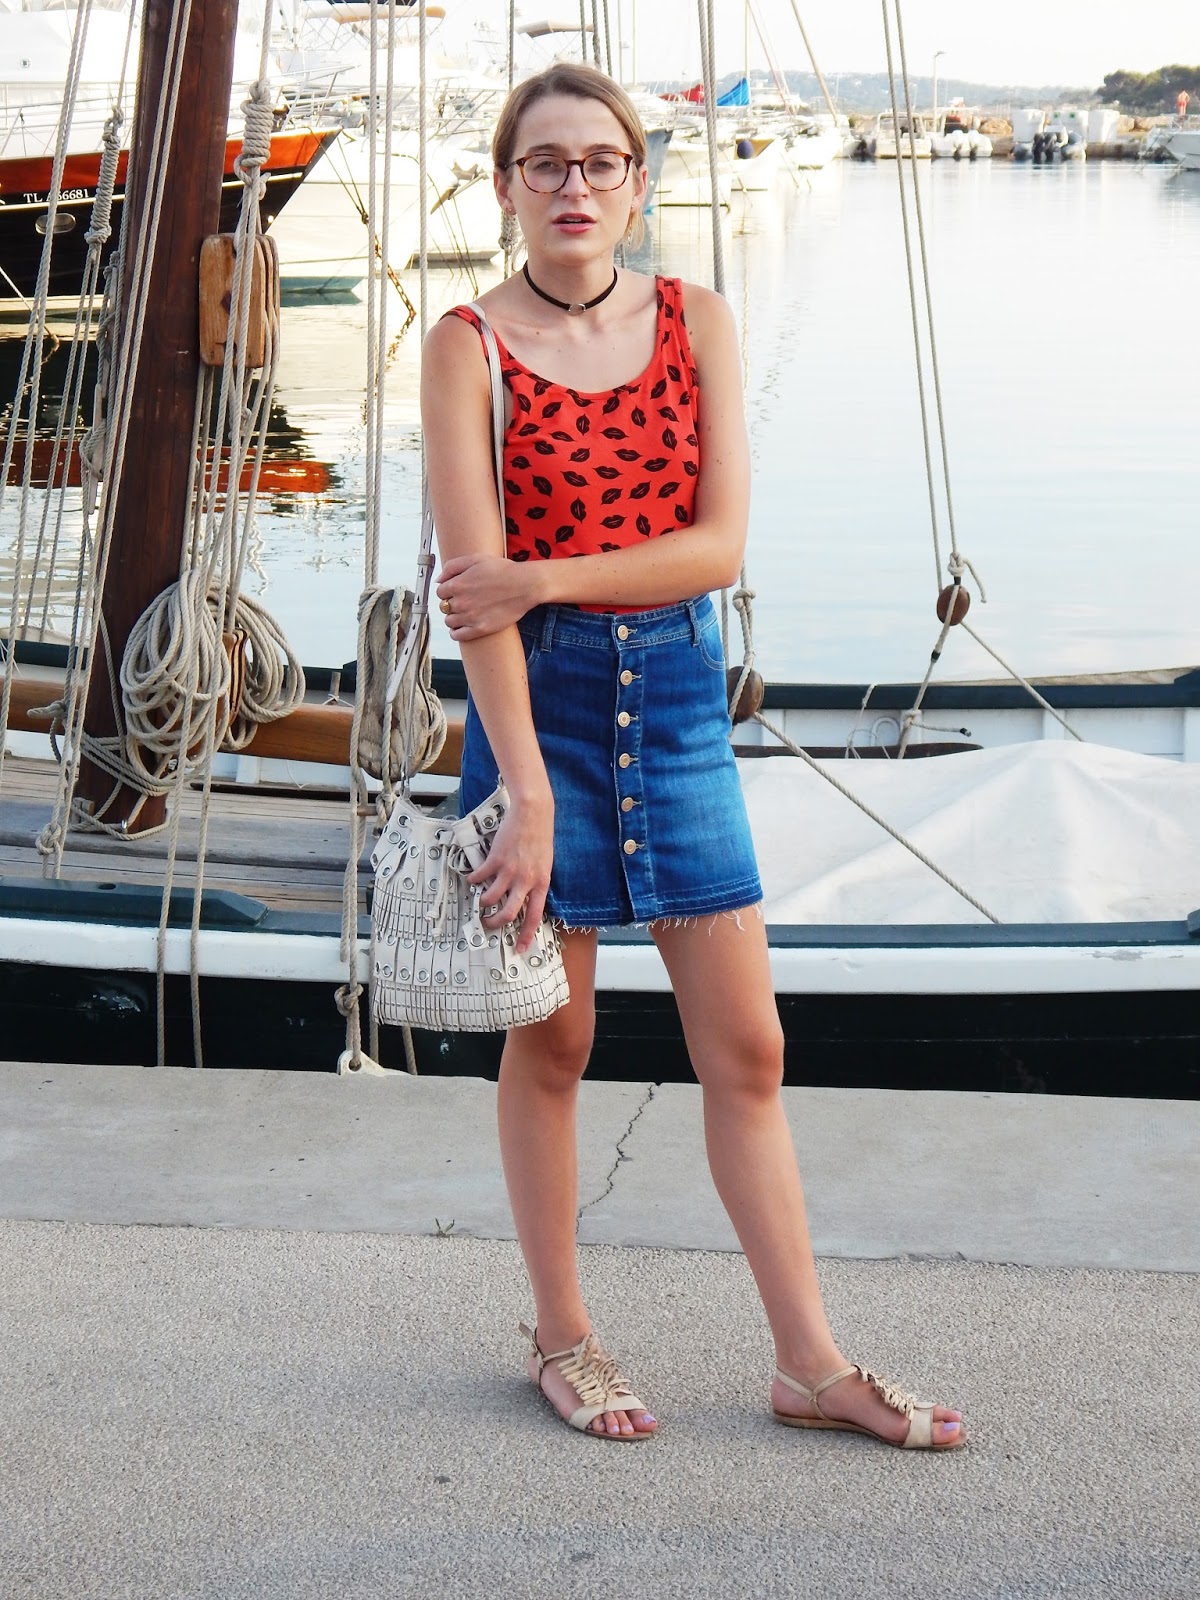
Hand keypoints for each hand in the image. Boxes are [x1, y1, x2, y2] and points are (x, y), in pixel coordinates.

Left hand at [436, 554, 542, 640]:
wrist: (525, 585)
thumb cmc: (503, 570)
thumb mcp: (476, 559)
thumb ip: (452, 566)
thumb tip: (438, 580)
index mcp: (457, 584)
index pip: (440, 592)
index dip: (448, 591)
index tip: (457, 591)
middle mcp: (461, 602)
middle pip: (444, 607)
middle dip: (451, 603)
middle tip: (464, 601)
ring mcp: (470, 617)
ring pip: (449, 622)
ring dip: (454, 618)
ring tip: (464, 614)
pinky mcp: (480, 629)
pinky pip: (458, 636)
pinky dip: (456, 633)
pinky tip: (462, 627)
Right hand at [466, 793, 552, 953]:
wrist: (533, 813)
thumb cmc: (540, 837)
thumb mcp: (544, 863)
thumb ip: (535, 880)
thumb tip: (524, 896)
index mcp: (541, 883)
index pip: (534, 916)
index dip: (527, 935)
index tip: (521, 948)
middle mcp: (525, 880)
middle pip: (508, 913)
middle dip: (495, 923)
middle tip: (488, 924)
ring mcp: (510, 870)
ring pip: (490, 898)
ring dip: (482, 903)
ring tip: (480, 901)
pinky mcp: (496, 859)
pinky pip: (480, 877)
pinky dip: (474, 879)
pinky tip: (472, 878)